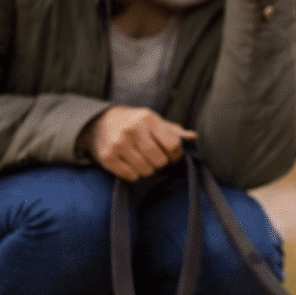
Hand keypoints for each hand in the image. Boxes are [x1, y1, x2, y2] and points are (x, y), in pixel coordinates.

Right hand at [78, 106, 197, 181]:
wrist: (101, 122)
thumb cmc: (136, 124)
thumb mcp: (156, 122)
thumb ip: (176, 132)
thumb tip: (194, 138)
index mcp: (148, 119)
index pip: (173, 145)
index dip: (176, 154)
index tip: (173, 155)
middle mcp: (132, 129)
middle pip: (160, 161)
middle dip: (162, 163)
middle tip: (157, 159)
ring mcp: (118, 143)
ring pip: (145, 170)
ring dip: (148, 170)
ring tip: (144, 161)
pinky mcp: (107, 156)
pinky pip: (131, 175)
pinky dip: (135, 174)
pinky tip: (132, 164)